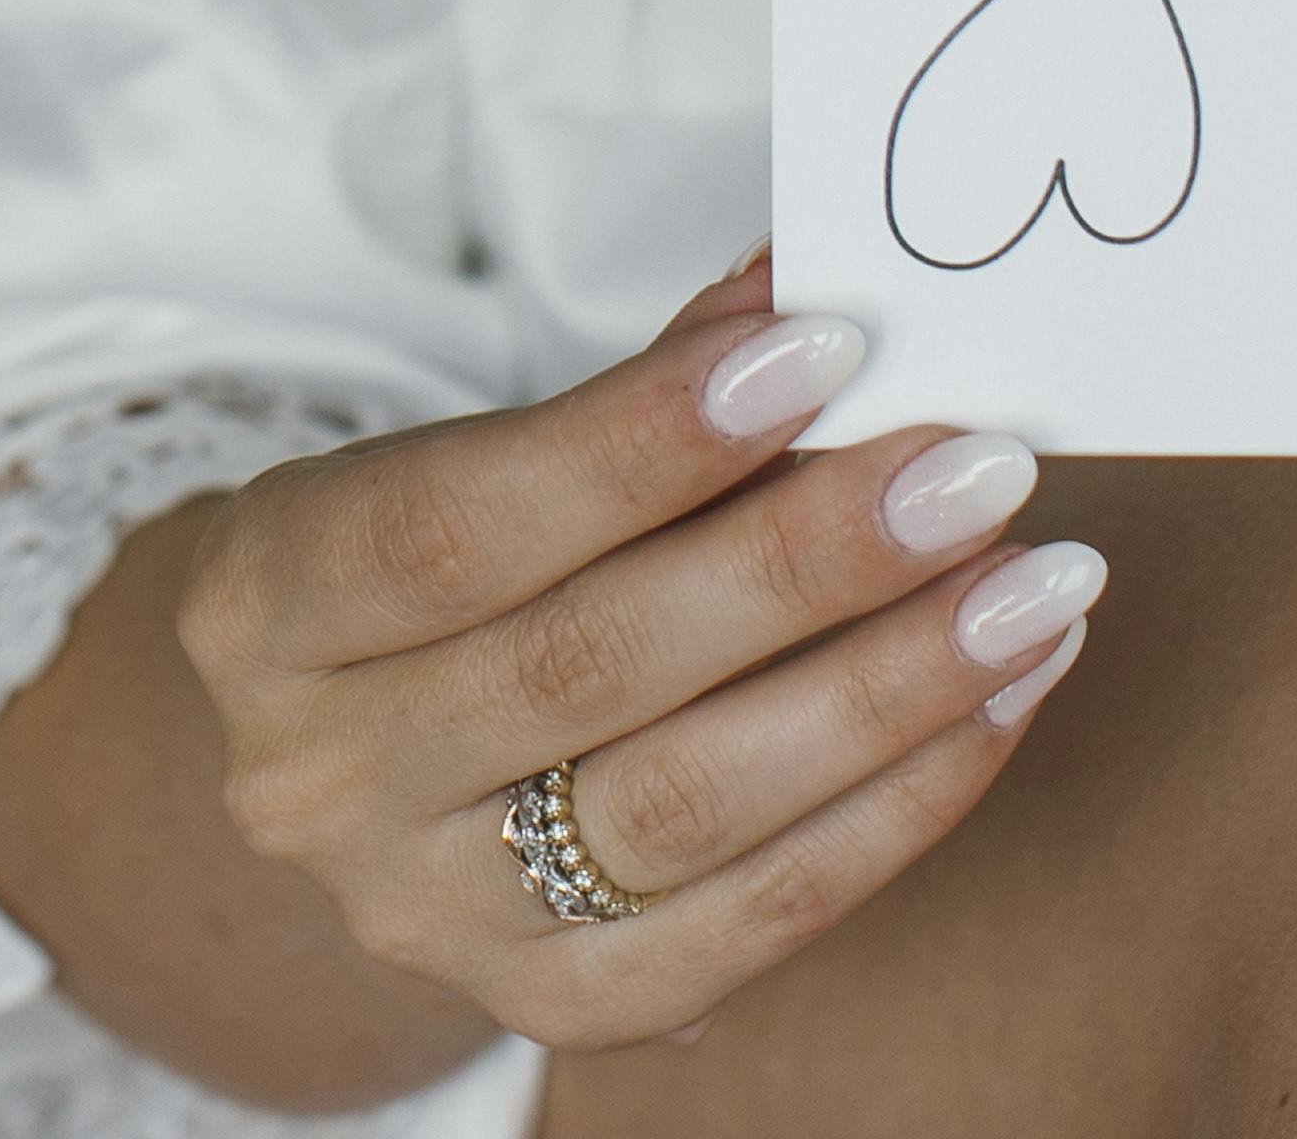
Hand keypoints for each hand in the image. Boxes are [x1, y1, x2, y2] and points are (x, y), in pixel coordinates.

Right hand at [170, 253, 1107, 1048]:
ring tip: (1032, 586)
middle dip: (809, 562)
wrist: (356, 762)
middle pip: (589, 667)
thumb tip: (810, 289)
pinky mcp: (552, 1007)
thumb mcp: (472, 453)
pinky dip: (898, 806)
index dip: (643, 441)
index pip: (457, 525)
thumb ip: (639, 388)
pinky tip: (1001, 700)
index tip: (825, 347)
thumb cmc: (444, 564)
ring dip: (888, 688)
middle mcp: (320, 780)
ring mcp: (431, 916)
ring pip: (686, 808)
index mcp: (263, 603)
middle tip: (979, 471)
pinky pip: (753, 920)